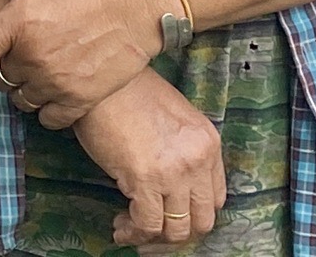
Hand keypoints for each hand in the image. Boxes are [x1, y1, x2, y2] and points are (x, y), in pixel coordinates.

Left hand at [0, 0, 160, 126]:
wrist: (138, 3)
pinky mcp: (82, 98)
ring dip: (26, 88)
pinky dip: (50, 109)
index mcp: (16, 23)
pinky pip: (51, 119)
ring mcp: (57, 80)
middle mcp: (32, 56)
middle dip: (6, 67)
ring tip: (47, 64)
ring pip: (23, 100)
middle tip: (27, 47)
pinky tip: (60, 87)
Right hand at [70, 69, 224, 249]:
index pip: (215, 198)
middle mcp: (198, 160)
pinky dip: (135, 233)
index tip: (169, 214)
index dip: (192, 213)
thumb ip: (180, 147)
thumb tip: (167, 179)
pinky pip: (148, 224)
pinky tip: (120, 227)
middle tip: (152, 230)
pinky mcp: (146, 179)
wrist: (101, 78)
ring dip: (154, 238)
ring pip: (177, 229)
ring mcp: (175, 172)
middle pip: (202, 220)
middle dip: (177, 231)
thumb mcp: (170, 115)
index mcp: (207, 142)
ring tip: (131, 228)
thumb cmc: (126, 90)